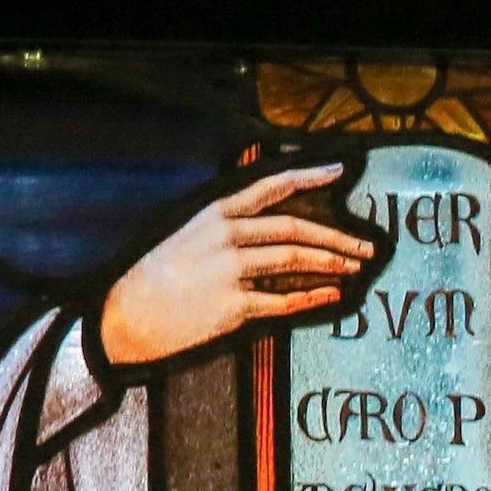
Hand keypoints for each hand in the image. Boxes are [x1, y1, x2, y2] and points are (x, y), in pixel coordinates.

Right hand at [98, 165, 367, 367]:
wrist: (124, 318)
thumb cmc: (155, 279)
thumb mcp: (188, 238)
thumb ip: (228, 229)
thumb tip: (276, 233)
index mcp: (215, 215)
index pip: (270, 188)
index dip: (308, 177)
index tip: (339, 172)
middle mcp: (226, 236)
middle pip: (295, 229)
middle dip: (337, 237)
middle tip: (366, 247)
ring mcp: (230, 270)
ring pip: (295, 260)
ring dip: (332, 264)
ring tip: (355, 268)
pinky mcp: (234, 305)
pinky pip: (285, 299)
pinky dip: (312, 296)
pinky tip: (331, 295)